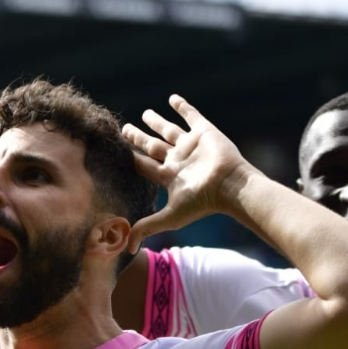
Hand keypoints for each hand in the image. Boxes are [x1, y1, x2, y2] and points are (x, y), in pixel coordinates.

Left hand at [121, 95, 257, 253]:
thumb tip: (126, 249)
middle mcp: (178, 160)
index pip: (144, 166)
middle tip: (124, 129)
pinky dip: (183, 107)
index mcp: (169, 177)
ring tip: (144, 114)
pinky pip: (192, 116)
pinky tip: (172, 99)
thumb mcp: (170, 216)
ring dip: (156, 122)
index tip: (117, 152)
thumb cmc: (203, 203)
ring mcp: (191, 146)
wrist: (231, 186)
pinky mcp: (205, 132)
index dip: (131, 160)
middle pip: (152, 146)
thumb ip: (147, 228)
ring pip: (168, 130)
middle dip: (138, 139)